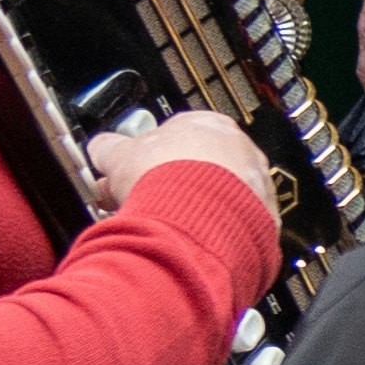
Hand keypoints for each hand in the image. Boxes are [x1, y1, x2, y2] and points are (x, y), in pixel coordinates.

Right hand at [83, 108, 277, 216]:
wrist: (195, 223)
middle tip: (146, 201)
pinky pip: (236, 226)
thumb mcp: (119, 155)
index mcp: (209, 124)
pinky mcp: (263, 224)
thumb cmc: (166, 181)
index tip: (136, 173)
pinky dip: (214, 233)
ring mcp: (257, 187)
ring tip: (164, 224)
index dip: (150, 156)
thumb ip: (110, 148)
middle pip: (201, 166)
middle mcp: (242, 152)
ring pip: (221, 196)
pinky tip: (190, 240)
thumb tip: (101, 148)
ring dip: (194, 209)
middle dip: (171, 184)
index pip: (178, 134)